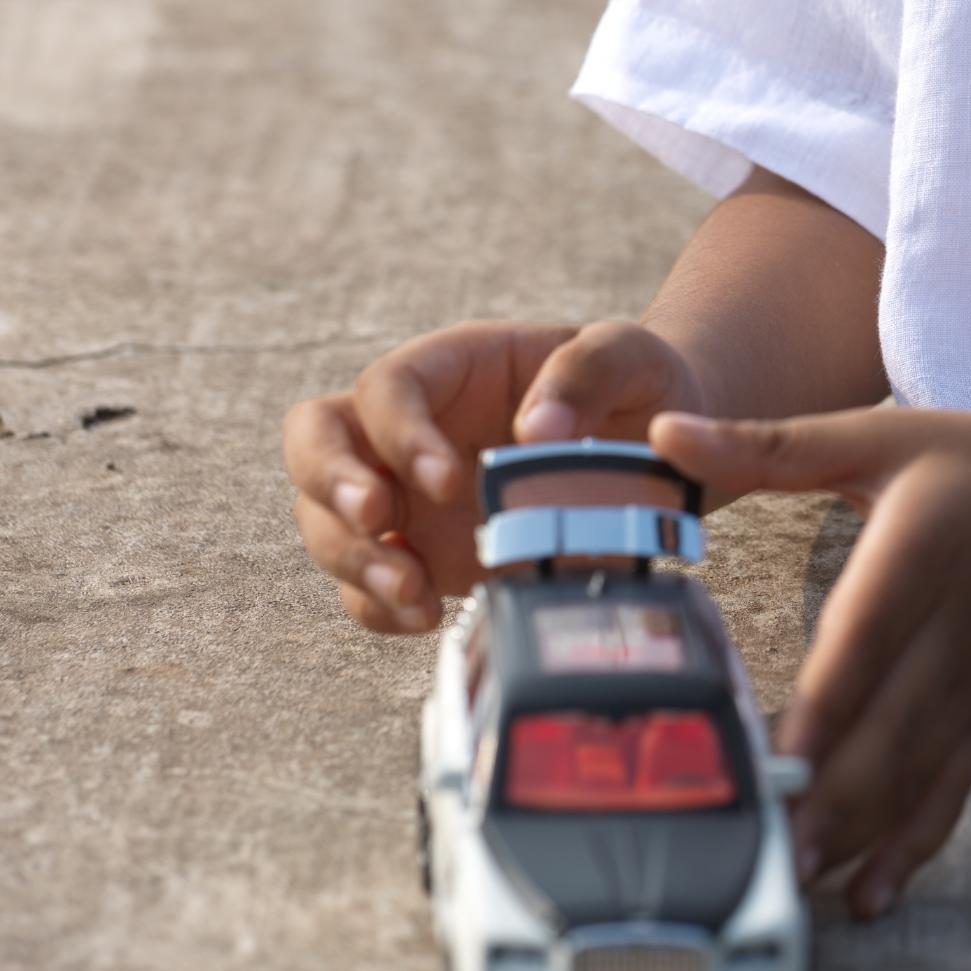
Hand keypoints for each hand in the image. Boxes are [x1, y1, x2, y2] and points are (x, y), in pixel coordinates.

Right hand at [284, 315, 697, 631]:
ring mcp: (404, 494)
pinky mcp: (419, 553)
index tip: (449, 481)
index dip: (400, 433)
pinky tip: (423, 616)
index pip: (387, 387)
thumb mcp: (630, 354)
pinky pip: (361, 584)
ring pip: (324, 519)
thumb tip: (538, 431)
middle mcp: (409, 428)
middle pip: (314, 440)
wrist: (657, 448)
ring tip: (415, 594)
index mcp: (452, 366)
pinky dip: (376, 606)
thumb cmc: (635, 383)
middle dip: (330, 484)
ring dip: (354, 559)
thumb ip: (589, 372)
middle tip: (377, 522)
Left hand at [653, 402, 970, 917]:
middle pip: (886, 734)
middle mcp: (951, 630)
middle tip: (763, 861)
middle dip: (827, 805)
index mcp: (916, 557)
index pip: (862, 647)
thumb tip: (666, 432)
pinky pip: (950, 789)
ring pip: (915, 775)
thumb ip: (768, 444)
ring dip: (858, 837)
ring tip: (794, 887)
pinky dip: (911, 846)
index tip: (771, 769)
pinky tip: (869, 895)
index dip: (819, 716)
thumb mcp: (877, 436)